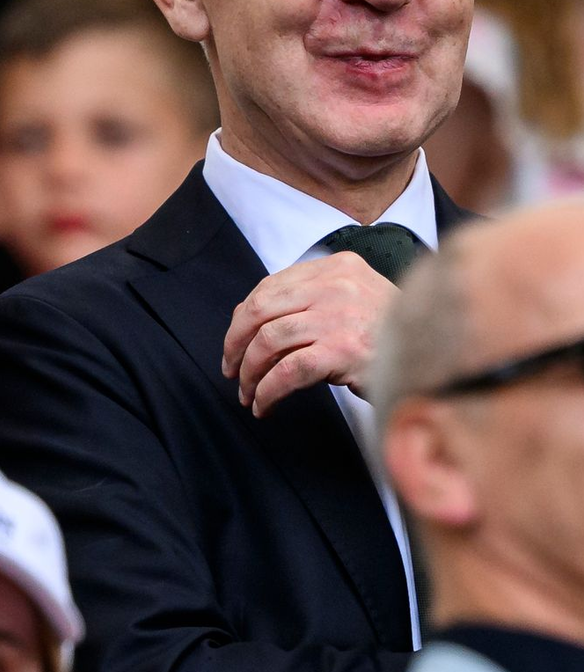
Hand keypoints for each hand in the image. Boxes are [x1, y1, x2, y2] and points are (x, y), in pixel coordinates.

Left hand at [221, 253, 395, 417]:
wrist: (441, 358)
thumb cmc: (391, 336)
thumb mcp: (354, 301)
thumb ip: (311, 300)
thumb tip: (248, 318)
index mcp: (336, 267)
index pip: (269, 286)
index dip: (243, 318)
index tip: (235, 343)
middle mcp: (335, 285)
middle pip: (260, 310)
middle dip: (236, 343)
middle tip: (230, 369)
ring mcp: (339, 317)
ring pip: (269, 341)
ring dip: (250, 372)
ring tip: (247, 393)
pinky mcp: (343, 351)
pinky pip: (287, 371)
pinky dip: (268, 390)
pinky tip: (265, 405)